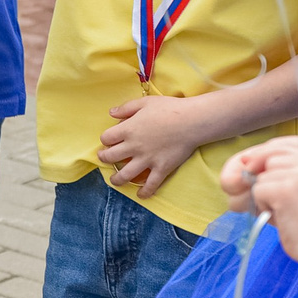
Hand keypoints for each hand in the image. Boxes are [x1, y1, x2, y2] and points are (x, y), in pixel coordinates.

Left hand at [99, 94, 216, 196]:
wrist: (192, 121)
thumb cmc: (169, 108)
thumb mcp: (145, 102)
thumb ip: (126, 108)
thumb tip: (111, 113)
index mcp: (128, 129)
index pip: (106, 138)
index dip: (105, 139)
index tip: (108, 140)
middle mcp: (134, 146)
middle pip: (110, 157)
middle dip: (104, 158)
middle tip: (105, 158)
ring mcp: (147, 159)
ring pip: (125, 175)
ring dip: (117, 180)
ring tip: (115, 181)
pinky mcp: (162, 168)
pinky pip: (151, 184)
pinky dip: (145, 192)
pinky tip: (141, 195)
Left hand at [219, 136, 297, 273]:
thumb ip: (282, 172)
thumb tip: (244, 162)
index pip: (281, 146)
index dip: (263, 157)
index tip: (253, 168)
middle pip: (269, 157)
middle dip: (265, 179)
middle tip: (280, 202)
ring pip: (261, 176)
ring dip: (266, 196)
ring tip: (287, 212)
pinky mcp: (286, 189)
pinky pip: (258, 191)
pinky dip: (263, 207)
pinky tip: (282, 217)